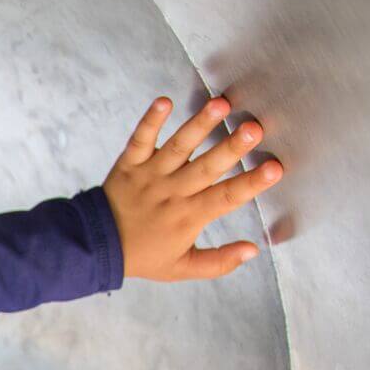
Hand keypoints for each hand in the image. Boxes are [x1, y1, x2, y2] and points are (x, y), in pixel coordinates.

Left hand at [102, 93, 284, 282]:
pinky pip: (140, 140)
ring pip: (177, 148)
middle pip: (206, 168)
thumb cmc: (142, 255)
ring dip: (199, 125)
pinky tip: (164, 101)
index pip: (226, 198)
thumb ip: (218, 262)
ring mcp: (150, 175)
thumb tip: (254, 250)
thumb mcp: (181, 268)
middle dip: (231, 148)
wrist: (93, 245)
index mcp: (188, 216)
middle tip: (254, 128)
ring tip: (220, 105)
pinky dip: (150, 121)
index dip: (252, 183)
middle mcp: (172, 193)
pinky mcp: (129, 163)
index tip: (275, 168)